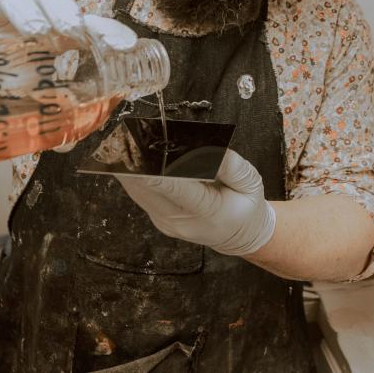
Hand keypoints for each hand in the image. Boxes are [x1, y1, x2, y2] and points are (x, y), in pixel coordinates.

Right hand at [0, 0, 136, 152]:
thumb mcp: (24, 104)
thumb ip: (48, 121)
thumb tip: (68, 144)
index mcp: (49, 37)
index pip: (85, 25)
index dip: (107, 30)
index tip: (125, 45)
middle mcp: (23, 22)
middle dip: (65, 11)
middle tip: (73, 33)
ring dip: (25, 11)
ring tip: (35, 32)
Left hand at [118, 149, 275, 255]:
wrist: (239, 236)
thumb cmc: (245, 206)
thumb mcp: (250, 182)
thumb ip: (229, 165)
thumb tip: (205, 148)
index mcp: (209, 214)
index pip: (178, 190)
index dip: (157, 172)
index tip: (140, 154)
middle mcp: (182, 222)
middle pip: (149, 191)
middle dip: (136, 165)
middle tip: (125, 138)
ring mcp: (166, 223)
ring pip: (139, 194)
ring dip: (131, 169)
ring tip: (123, 143)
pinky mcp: (158, 220)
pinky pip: (142, 196)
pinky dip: (136, 176)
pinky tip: (133, 158)